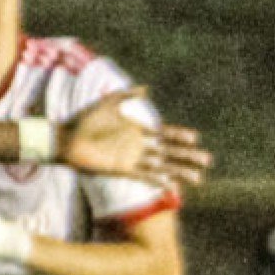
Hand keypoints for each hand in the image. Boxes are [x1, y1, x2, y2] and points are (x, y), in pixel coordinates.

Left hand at [58, 87, 210, 186]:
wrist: (67, 138)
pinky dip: (157, 181)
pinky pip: (143, 176)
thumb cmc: (85, 120)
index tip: (195, 138)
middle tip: (207, 160)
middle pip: (169, 151)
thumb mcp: (109, 103)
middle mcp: (138, 146)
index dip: (180, 136)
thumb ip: (128, 95)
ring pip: (161, 166)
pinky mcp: (122, 169)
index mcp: (137, 130)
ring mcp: (131, 159)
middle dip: (187, 156)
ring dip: (179, 172)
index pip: (165, 134)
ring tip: (197, 178)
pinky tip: (170, 185)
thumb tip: (146, 89)